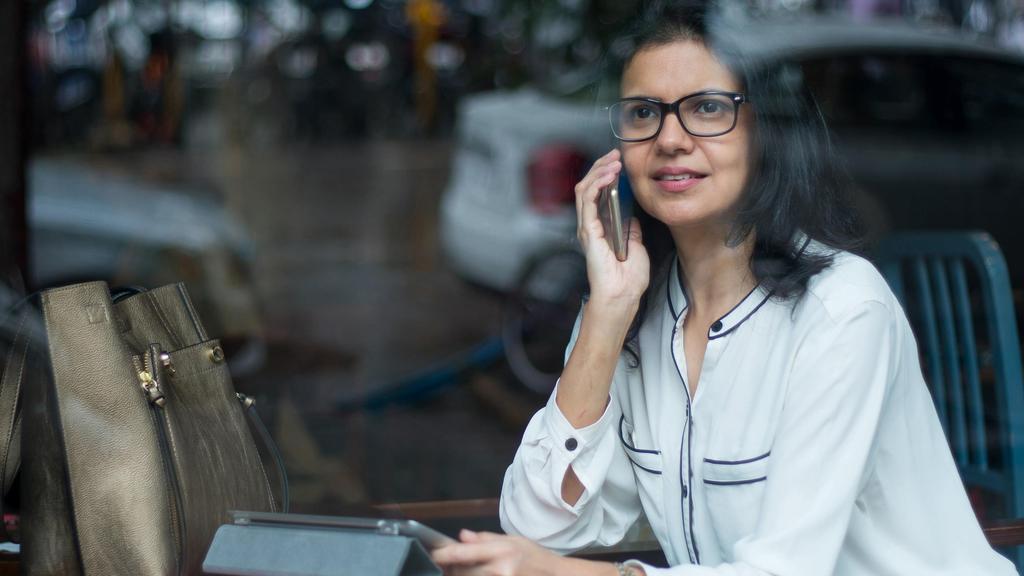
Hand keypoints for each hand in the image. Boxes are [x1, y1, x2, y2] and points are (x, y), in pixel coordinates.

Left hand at [431, 529, 561, 575]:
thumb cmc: (535, 557)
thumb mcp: (513, 540)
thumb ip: (485, 539)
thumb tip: (462, 537)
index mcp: (502, 551)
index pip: (463, 553)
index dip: (443, 555)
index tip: (433, 554)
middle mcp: (500, 570)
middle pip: (462, 572)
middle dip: (453, 568)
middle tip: (450, 563)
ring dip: (463, 575)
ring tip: (468, 568)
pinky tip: (476, 574)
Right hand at [575, 149, 649, 309]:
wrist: (623, 296)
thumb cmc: (628, 279)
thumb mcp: (636, 247)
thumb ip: (631, 232)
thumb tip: (631, 219)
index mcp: (600, 228)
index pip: (597, 194)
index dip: (606, 175)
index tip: (619, 162)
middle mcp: (590, 226)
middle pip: (588, 187)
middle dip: (600, 167)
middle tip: (615, 154)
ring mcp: (587, 227)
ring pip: (584, 189)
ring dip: (598, 171)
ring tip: (613, 160)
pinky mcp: (588, 231)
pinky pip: (588, 201)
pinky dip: (597, 184)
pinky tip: (609, 175)